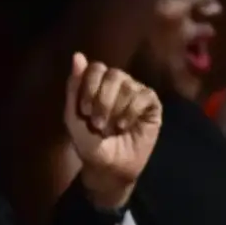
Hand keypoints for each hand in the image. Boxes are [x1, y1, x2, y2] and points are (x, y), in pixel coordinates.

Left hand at [63, 53, 162, 211]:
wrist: (108, 169)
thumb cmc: (90, 145)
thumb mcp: (73, 118)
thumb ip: (74, 88)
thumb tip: (77, 55)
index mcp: (98, 85)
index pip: (96, 68)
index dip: (89, 87)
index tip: (84, 111)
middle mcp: (119, 85)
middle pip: (113, 73)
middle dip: (102, 100)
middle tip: (97, 123)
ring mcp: (136, 93)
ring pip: (129, 85)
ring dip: (116, 109)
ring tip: (112, 128)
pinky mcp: (152, 105)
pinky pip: (144, 95)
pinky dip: (131, 111)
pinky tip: (125, 126)